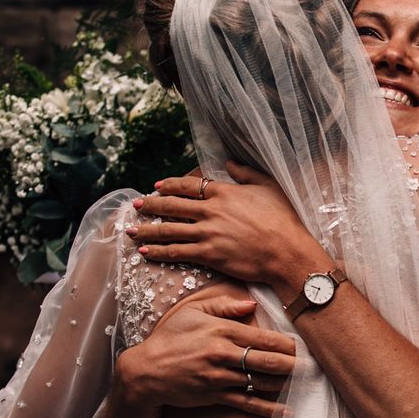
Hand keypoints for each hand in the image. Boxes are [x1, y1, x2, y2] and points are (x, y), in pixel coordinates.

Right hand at [114, 294, 294, 417]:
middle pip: (268, 361)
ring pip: (261, 382)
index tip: (305, 344)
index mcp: (221, 331)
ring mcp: (220, 378)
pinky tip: (286, 410)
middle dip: (294, 364)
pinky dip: (268, 409)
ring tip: (307, 382)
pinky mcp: (215, 396)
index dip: (287, 343)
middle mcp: (223, 355)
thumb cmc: (170, 336)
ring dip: (286, 383)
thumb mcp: (193, 312)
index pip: (263, 337)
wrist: (145, 371)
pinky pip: (247, 404)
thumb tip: (252, 304)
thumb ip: (224, 306)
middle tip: (315, 365)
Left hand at [127, 161, 325, 284]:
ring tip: (131, 230)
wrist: (287, 251)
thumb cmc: (283, 219)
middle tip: (137, 205)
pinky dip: (159, 251)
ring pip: (169, 230)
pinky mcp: (209, 255)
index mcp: (224, 192)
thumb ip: (246, 173)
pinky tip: (145, 251)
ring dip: (148, 229)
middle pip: (173, 206)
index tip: (158, 186)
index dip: (170, 185)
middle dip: (152, 205)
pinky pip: (177, 251)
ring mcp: (208, 233)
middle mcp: (211, 211)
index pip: (189, 185)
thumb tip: (229, 162)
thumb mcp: (269, 187)